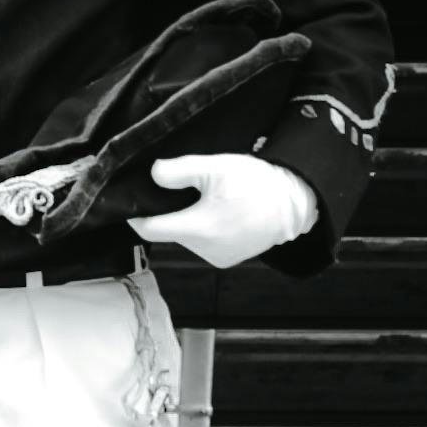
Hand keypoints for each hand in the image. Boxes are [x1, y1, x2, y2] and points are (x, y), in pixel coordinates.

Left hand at [130, 150, 315, 272]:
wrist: (294, 202)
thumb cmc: (256, 183)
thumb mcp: (214, 167)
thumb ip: (178, 171)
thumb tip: (152, 175)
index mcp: (197, 229)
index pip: (148, 229)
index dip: (136, 214)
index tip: (132, 200)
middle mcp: (204, 250)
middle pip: (169, 231)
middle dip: (169, 211)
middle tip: (181, 188)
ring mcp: (218, 257)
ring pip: (187, 236)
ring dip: (188, 219)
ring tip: (207, 197)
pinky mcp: (228, 258)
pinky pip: (204, 243)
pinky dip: (205, 228)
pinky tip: (219, 211)